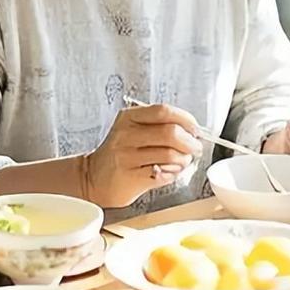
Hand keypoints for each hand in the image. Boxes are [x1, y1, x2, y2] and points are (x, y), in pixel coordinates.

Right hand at [85, 103, 202, 207]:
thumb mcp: (133, 130)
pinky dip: (173, 173)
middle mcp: (126, 135)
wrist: (93, 178)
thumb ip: (159, 126)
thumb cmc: (121, 153)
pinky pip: (163, 173)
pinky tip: (169, 172)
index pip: (163, 111)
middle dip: (190, 142)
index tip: (195, 129)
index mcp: (129, 118)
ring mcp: (126, 156)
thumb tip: (192, 130)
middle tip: (195, 148)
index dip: (186, 119)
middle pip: (170, 133)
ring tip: (182, 161)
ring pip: (170, 154)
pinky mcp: (130, 177)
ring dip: (183, 159)